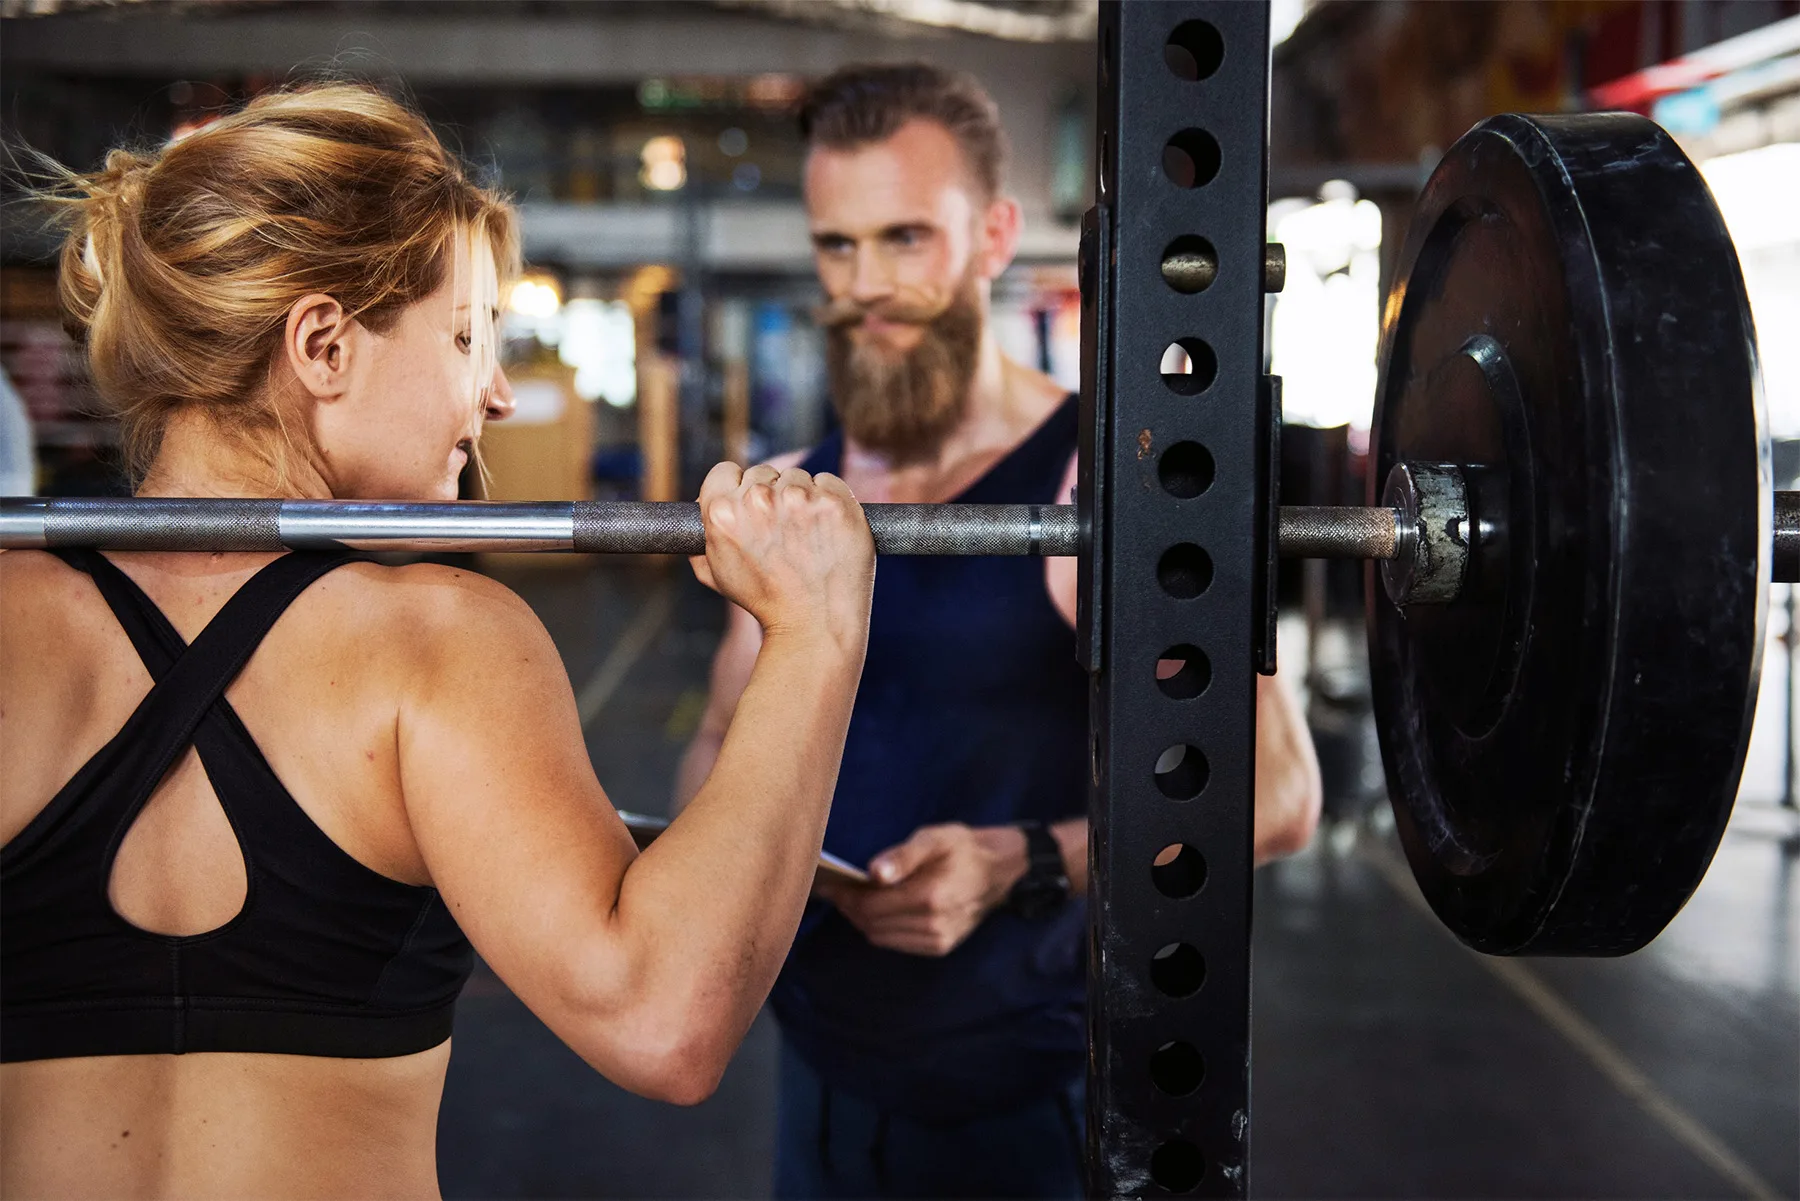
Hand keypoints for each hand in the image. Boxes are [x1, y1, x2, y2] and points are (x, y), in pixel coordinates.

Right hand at [689, 462, 874, 655]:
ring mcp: (800, 498)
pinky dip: (830, 501)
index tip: (752, 506)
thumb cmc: (766, 602)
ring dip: (803, 498)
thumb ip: (702, 538)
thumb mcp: (717, 573)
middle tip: (784, 531)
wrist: (814, 625)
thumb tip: (701, 507)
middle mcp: (758, 499)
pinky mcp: (835, 501)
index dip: (737, 488)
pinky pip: (829, 482)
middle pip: (764, 473)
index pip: (726, 471)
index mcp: (722, 512)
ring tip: (808, 537)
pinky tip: (828, 531)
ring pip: (798, 476)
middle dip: (772, 495)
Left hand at [814, 823, 1027, 956]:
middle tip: (834, 888)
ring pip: (880, 937)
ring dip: (862, 919)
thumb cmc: (964, 848)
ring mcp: (937, 940)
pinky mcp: (939, 947)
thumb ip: (903, 855)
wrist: (1001, 871)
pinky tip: (877, 908)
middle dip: (849, 907)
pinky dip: (880, 928)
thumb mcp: (935, 838)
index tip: (827, 883)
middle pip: (870, 924)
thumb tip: (873, 873)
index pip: (870, 906)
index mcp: (930, 897)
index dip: (844, 896)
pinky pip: (895, 942)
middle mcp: (932, 925)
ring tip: (852, 896)